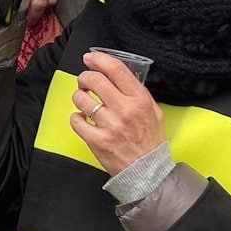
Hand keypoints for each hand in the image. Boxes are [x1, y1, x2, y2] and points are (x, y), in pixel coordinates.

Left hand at [70, 51, 158, 176]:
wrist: (147, 172)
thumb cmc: (150, 141)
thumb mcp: (154, 112)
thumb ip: (139, 94)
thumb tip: (120, 78)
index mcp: (139, 99)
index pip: (116, 69)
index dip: (99, 59)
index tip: (89, 59)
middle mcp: (124, 109)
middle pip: (94, 80)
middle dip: (85, 77)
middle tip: (85, 82)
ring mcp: (109, 125)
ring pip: (81, 98)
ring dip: (79, 96)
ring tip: (84, 102)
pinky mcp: (96, 140)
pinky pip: (75, 120)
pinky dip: (76, 118)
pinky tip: (83, 121)